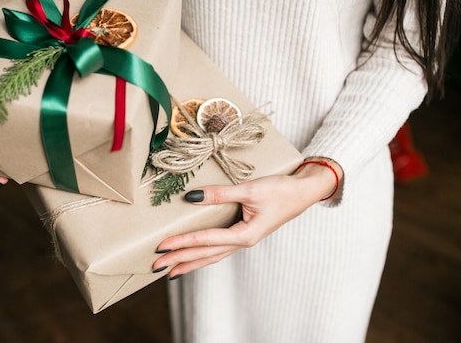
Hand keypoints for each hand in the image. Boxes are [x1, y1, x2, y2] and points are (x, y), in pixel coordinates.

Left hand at [152, 159, 341, 278]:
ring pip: (211, 256)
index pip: (206, 240)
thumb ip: (220, 194)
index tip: (162, 246)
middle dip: (179, 260)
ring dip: (190, 262)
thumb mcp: (250, 190)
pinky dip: (203, 254)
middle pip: (205, 254)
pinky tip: (194, 257)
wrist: (304, 191)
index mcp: (244, 235)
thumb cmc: (281, 190)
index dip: (182, 243)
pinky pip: (219, 249)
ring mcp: (243, 239)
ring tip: (170, 271)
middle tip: (155, 265)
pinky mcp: (244, 233)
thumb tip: (191, 197)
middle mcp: (242, 242)